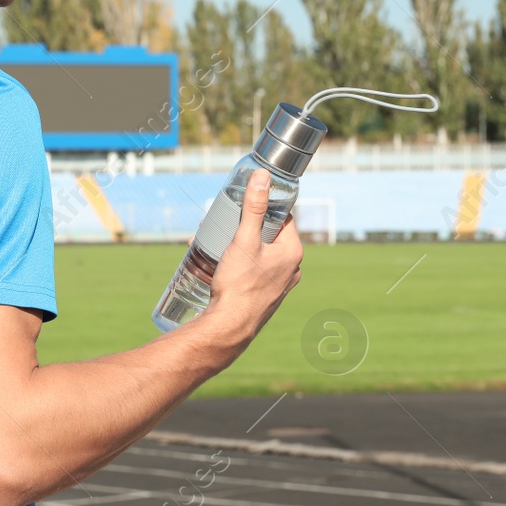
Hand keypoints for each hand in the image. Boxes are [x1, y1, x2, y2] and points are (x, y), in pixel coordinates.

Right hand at [200, 169, 302, 344]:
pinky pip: (254, 272)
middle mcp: (291, 269)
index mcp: (293, 252)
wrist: (229, 327)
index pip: (284, 218)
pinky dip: (238, 263)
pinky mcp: (265, 297)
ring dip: (237, 245)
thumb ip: (254, 207)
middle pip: (269, 235)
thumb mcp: (244, 239)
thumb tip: (263, 178)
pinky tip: (218, 263)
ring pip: (259, 254)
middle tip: (224, 221)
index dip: (265, 207)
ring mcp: (279, 285)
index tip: (247, 202)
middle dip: (244, 226)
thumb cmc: (239, 283)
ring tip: (213, 240)